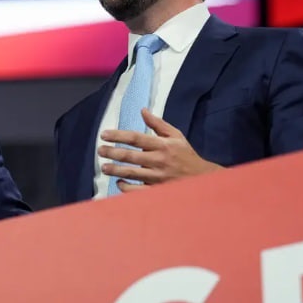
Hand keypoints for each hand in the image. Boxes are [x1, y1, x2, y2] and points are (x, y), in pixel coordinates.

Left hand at [98, 108, 222, 190]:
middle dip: (112, 152)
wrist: (202, 179)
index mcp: (162, 145)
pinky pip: (137, 191)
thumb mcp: (176, 136)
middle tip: (100, 150)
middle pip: (130, 156)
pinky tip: (119, 182)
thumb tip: (143, 110)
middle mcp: (159, 160)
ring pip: (132, 173)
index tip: (104, 134)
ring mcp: (157, 177)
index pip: (136, 138)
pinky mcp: (157, 190)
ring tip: (104, 167)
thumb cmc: (186, 155)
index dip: (118, 136)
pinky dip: (126, 187)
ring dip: (115, 170)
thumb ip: (158, 124)